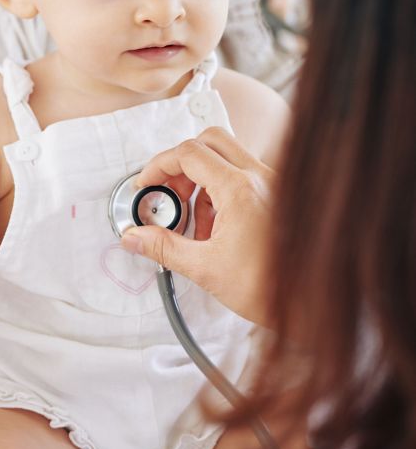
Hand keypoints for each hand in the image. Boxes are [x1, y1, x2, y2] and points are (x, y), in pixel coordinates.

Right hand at [120, 127, 274, 324]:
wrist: (313, 307)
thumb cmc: (272, 290)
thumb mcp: (206, 269)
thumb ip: (164, 247)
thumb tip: (134, 237)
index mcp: (240, 189)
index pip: (188, 153)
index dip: (158, 166)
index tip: (146, 184)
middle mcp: (260, 178)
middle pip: (209, 141)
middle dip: (180, 162)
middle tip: (167, 191)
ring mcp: (273, 184)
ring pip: (227, 156)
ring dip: (201, 178)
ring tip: (191, 218)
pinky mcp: (279, 196)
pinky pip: (243, 176)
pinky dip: (220, 190)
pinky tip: (214, 227)